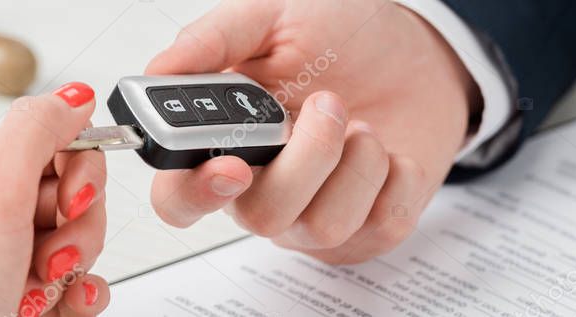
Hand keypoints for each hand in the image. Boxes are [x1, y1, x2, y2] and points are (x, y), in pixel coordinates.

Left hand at [0, 83, 109, 316]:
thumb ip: (36, 131)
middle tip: (46, 250)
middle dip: (76, 225)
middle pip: (76, 190)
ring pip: (83, 236)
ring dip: (75, 263)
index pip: (57, 139)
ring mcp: (10, 251)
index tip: (71, 199)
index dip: (78, 170)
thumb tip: (74, 95)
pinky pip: (82, 279)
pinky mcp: (28, 290)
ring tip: (37, 284)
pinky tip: (61, 302)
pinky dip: (81, 293)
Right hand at [148, 0, 476, 263]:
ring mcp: (314, 216)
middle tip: (327, 103)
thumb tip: (160, 68)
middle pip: (260, 217)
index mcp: (225, 145)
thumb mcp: (273, 17)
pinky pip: (379, 224)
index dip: (196, 193)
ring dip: (355, 162)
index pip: (180, 197)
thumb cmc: (338, 37)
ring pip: (323, 225)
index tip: (233, 165)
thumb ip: (214, 39)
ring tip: (361, 122)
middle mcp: (263, 189)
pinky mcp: (369, 230)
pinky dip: (395, 174)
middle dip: (305, 161)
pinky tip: (390, 149)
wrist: (414, 52)